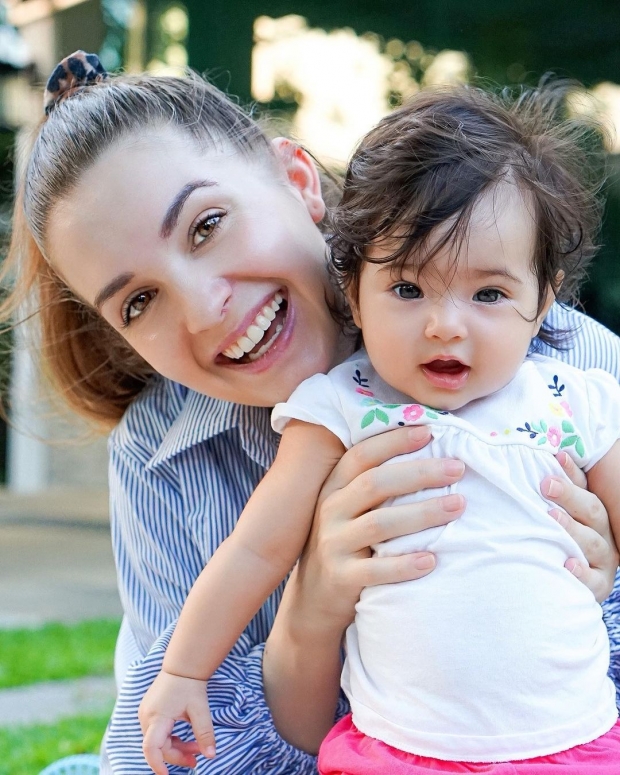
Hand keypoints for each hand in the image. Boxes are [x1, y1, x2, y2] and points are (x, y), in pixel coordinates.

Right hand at [139, 669, 214, 774]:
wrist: (182, 665)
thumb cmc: (190, 685)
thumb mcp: (200, 709)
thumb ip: (205, 733)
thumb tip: (211, 756)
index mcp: (157, 717)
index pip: (151, 748)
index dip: (157, 765)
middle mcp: (147, 717)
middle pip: (159, 747)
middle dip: (178, 755)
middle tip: (197, 759)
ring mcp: (146, 714)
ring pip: (158, 741)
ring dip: (176, 747)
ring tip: (196, 748)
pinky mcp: (149, 711)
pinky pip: (157, 733)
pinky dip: (171, 738)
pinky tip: (185, 739)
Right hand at [299, 424, 465, 629]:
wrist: (315, 598)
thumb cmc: (347, 543)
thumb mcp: (348, 509)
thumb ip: (374, 485)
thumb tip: (427, 450)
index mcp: (334, 487)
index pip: (362, 456)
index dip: (394, 442)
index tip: (430, 431)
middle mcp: (329, 511)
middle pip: (375, 484)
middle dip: (420, 473)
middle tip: (457, 469)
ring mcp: (333, 544)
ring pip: (380, 524)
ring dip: (422, 513)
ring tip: (458, 506)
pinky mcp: (341, 577)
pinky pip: (376, 570)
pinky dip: (405, 565)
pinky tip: (432, 560)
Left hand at [542, 450, 618, 601]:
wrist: (561, 581)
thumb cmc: (553, 539)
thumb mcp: (553, 512)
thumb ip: (552, 490)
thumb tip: (550, 455)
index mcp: (592, 512)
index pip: (584, 488)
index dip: (570, 475)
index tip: (555, 458)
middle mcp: (602, 533)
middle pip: (592, 510)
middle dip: (570, 497)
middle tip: (546, 486)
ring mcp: (603, 560)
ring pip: (594, 543)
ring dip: (573, 530)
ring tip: (552, 518)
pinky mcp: (599, 584)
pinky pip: (593, 581)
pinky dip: (581, 573)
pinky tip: (568, 565)